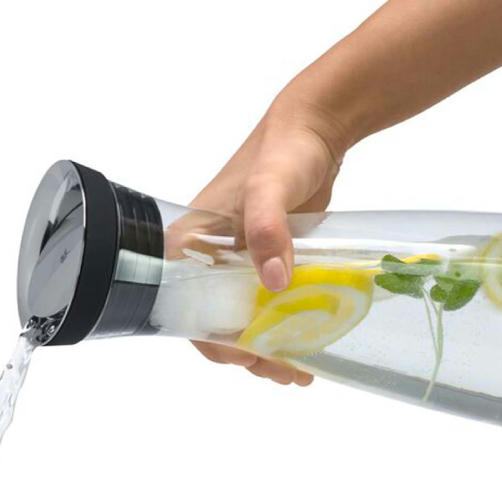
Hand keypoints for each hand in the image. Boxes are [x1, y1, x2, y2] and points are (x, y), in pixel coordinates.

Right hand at [186, 100, 347, 385]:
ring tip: (298, 371)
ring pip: (243, 323)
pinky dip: (281, 332)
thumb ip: (268, 227)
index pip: (187, 311)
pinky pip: (265, 309)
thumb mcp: (272, 187)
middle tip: (285, 372)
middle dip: (249, 356)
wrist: (315, 129)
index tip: (250, 358)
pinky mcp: (263, 264)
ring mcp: (235, 265)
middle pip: (217, 326)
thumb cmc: (284, 151)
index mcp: (188, 246)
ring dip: (267, 352)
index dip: (215, 343)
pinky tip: (306, 348)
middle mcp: (206, 260)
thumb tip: (274, 282)